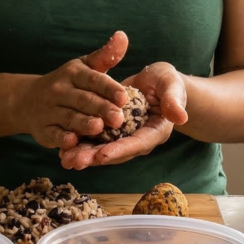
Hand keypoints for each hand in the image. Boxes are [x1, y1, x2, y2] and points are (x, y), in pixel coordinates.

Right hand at [17, 31, 130, 149]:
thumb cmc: (68, 83)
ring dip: (83, 123)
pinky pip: (53, 134)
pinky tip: (73, 142)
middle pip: (83, 100)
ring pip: (68, 117)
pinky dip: (62, 139)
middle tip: (119, 118)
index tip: (124, 96)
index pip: (93, 79)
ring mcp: (49, 110)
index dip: (108, 88)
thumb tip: (122, 36)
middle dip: (100, 108)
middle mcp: (60, 90)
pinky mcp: (43, 130)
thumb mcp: (85, 67)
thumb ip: (106, 55)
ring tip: (99, 128)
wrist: (27, 100)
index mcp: (73, 73)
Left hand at [59, 62, 189, 169]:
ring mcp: (123, 137)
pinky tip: (62, 148)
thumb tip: (180, 116)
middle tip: (75, 161)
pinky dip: (80, 144)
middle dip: (95, 157)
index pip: (137, 144)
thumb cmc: (166, 82)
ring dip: (84, 155)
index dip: (120, 150)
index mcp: (154, 131)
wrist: (155, 82)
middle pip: (116, 152)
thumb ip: (174, 100)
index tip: (103, 155)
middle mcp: (138, 139)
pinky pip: (94, 140)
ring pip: (102, 149)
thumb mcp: (172, 85)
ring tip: (65, 159)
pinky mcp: (111, 132)